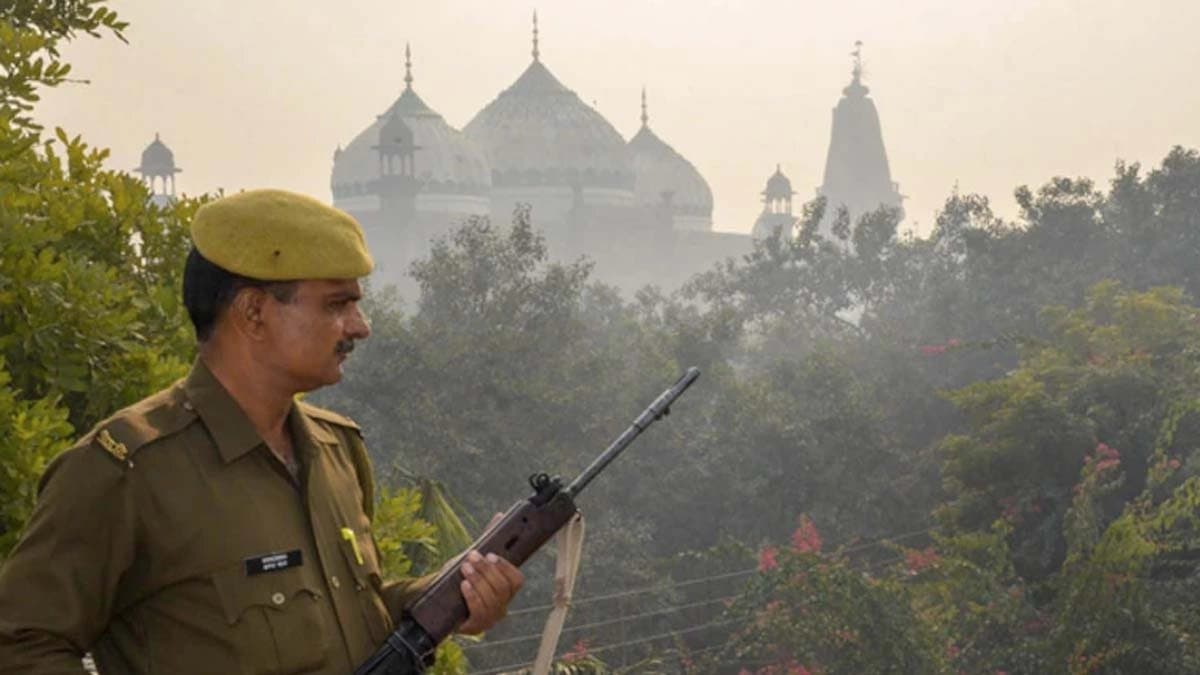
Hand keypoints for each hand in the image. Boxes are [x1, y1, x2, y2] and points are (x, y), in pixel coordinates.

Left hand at [457, 513, 524, 634]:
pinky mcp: (476, 626)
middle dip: (487, 571)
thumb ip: (487, 541)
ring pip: (492, 599)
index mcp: (506, 590)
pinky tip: (464, 585)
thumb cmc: (461, 579)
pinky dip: (472, 596)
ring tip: (465, 568)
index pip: (517, 580)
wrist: (438, 603)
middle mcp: (502, 606)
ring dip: (478, 581)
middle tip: (471, 558)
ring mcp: (491, 618)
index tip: (490, 554)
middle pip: (503, 588)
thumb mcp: (473, 559)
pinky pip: (479, 612)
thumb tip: (499, 515)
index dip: (505, 567)